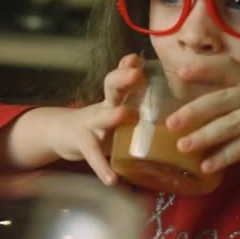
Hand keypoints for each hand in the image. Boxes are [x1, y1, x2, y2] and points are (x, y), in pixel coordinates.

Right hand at [48, 54, 144, 184]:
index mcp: (115, 98)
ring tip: (124, 114)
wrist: (60, 134)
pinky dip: (102, 168)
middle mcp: (104, 106)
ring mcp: (91, 124)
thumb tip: (178, 113)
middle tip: (137, 75)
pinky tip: (112, 179)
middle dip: (123, 79)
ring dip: (113, 115)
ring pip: (101, 116)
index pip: (122, 77)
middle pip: (111, 88)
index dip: (128, 67)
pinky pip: (93, 156)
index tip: (138, 59)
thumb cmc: (99, 123)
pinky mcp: (83, 144)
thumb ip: (138, 107)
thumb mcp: (115, 110)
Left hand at [165, 56, 239, 179]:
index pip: (227, 67)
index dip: (204, 67)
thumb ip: (230, 108)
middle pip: (222, 100)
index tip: (180, 72)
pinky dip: (224, 156)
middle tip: (170, 123)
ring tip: (183, 147)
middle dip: (193, 111)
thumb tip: (188, 115)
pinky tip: (206, 165)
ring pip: (230, 124)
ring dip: (204, 136)